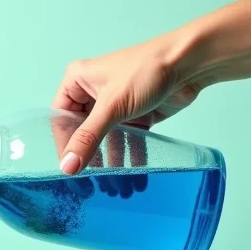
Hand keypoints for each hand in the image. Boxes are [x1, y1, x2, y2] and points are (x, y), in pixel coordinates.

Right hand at [52, 33, 204, 174]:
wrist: (190, 63)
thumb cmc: (146, 70)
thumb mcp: (111, 107)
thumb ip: (88, 139)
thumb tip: (67, 167)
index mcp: (77, 81)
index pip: (60, 119)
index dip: (63, 145)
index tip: (67, 170)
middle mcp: (93, 92)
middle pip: (83, 133)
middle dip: (88, 158)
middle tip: (88, 183)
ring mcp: (115, 105)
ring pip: (105, 139)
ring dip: (110, 162)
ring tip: (113, 186)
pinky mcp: (135, 115)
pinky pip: (126, 141)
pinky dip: (128, 157)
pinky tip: (130, 176)